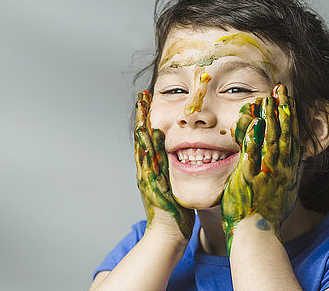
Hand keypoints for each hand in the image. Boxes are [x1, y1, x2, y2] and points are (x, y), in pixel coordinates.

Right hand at [134, 90, 194, 238]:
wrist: (170, 232)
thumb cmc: (177, 209)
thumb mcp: (175, 182)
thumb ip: (178, 166)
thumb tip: (188, 151)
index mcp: (154, 166)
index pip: (151, 136)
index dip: (149, 117)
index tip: (150, 99)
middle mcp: (148, 168)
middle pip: (143, 137)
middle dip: (142, 116)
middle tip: (142, 95)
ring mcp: (147, 176)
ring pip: (142, 146)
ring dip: (141, 126)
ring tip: (140, 107)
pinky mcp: (151, 186)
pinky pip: (147, 165)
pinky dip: (145, 151)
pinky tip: (145, 137)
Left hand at [221, 84, 300, 253]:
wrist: (257, 235)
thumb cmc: (267, 217)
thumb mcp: (285, 194)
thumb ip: (288, 176)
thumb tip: (292, 164)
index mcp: (289, 171)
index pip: (293, 138)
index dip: (292, 117)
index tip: (289, 100)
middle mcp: (282, 168)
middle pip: (286, 133)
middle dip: (284, 109)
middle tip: (282, 88)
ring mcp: (267, 172)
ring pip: (272, 138)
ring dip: (271, 116)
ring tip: (269, 97)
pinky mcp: (251, 176)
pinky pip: (253, 152)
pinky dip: (254, 136)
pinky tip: (253, 121)